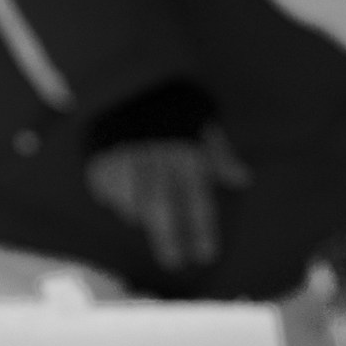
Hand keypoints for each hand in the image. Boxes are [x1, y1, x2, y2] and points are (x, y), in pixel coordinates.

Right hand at [85, 124, 250, 271]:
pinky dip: (112, 196)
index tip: (205, 256)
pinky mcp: (101, 153)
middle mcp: (156, 158)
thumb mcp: (204, 127)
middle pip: (160, 207)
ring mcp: (126, 156)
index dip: (201, 230)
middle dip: (168, 238)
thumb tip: (244, 179)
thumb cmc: (177, 109)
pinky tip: (118, 198)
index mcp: (186, 153)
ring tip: (140, 219)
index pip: (196, 199)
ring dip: (137, 215)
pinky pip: (105, 186)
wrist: (138, 83)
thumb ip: (221, 156)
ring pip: (130, 201)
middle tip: (174, 263)